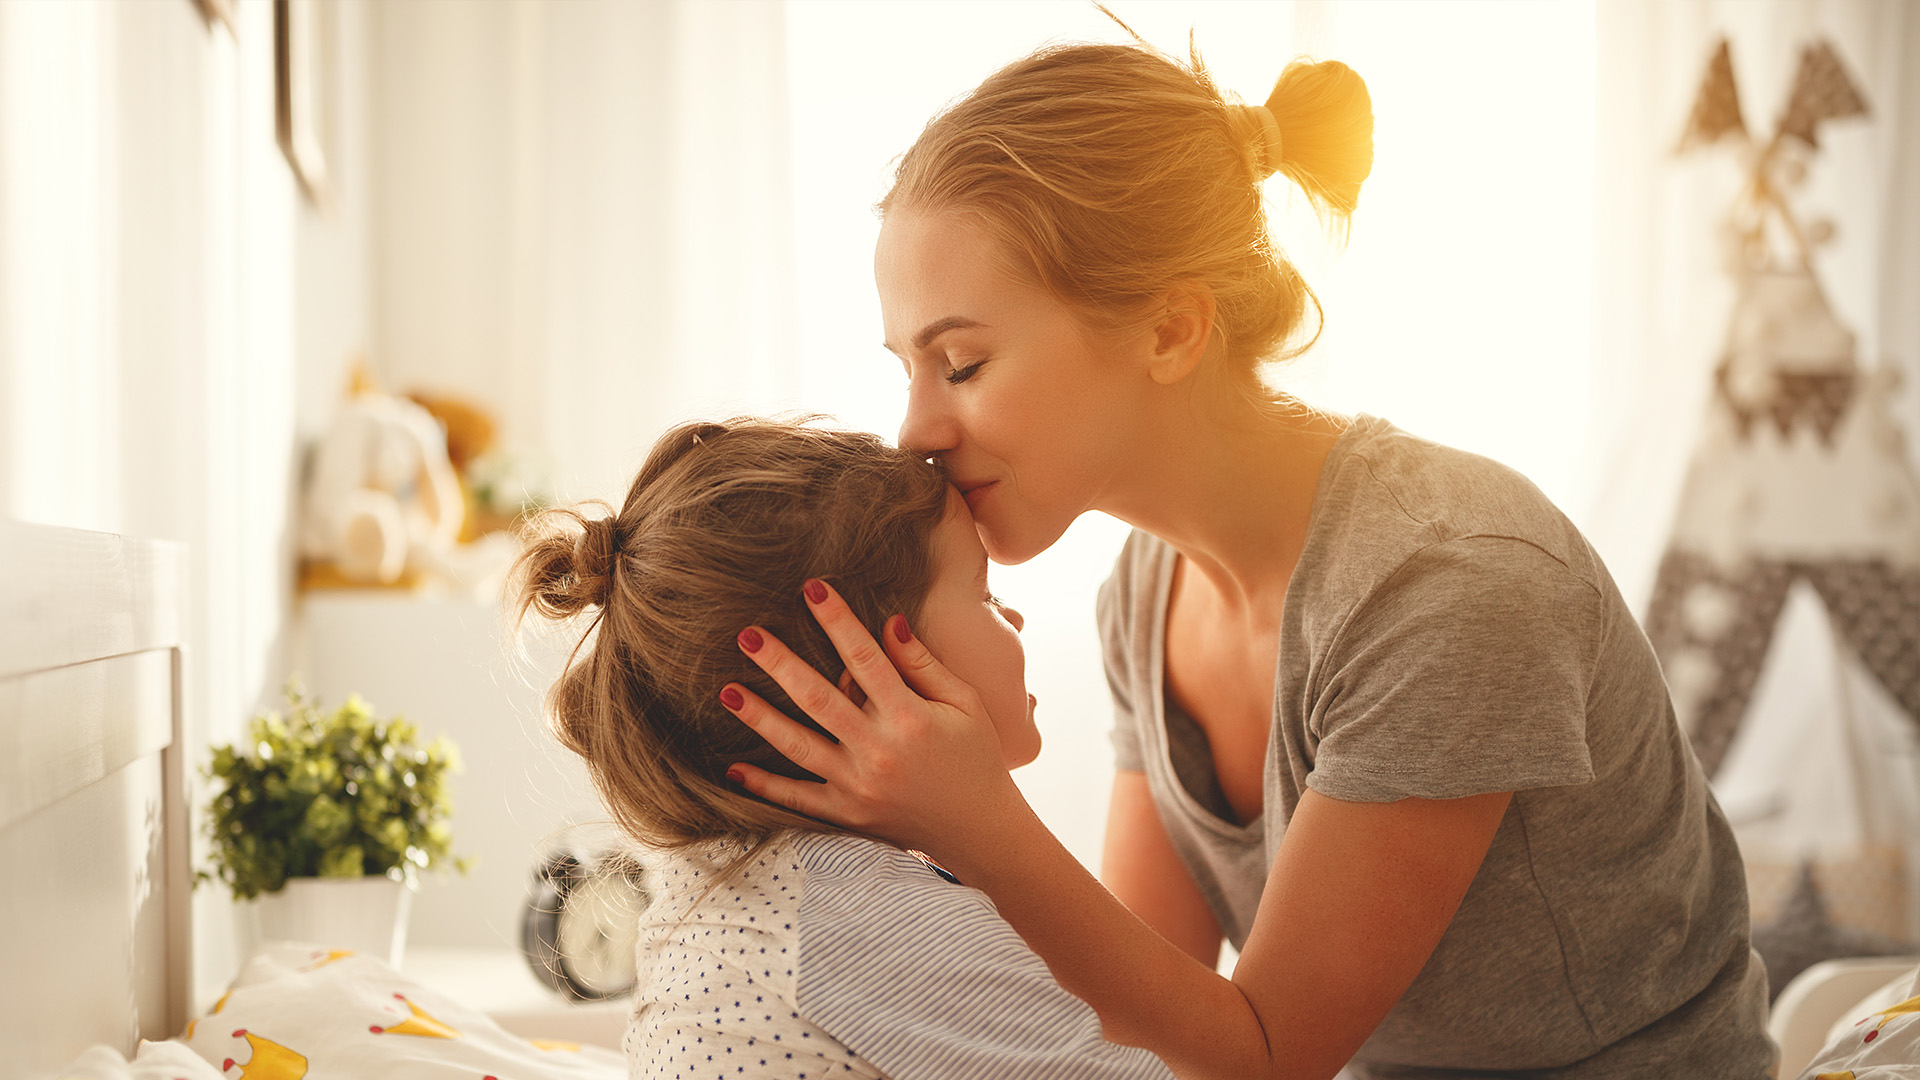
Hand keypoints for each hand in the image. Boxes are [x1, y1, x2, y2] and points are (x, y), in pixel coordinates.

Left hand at [720, 579, 1025, 855]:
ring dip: (760, 718)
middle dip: (781, 664)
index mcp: (910, 717)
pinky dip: (764, 785)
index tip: (812, 589)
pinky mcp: (847, 814)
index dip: (837, 621)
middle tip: (747, 635)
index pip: (865, 658)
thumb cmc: (976, 758)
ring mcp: (858, 786)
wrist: (979, 831)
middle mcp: (879, 750)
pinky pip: (797, 799)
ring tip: (727, 691)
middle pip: (818, 698)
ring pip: (798, 746)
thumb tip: (890, 622)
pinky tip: (732, 768)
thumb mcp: (966, 705)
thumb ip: (924, 665)